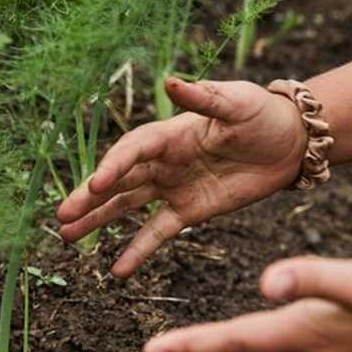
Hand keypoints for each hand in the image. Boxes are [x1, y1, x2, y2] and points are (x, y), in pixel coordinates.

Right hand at [56, 78, 307, 276]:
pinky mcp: (189, 210)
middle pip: (118, 180)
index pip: (132, 150)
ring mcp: (173, 187)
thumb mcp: (236, 102)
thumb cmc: (261, 113)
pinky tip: (118, 270)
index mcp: (169, 133)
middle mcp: (163, 160)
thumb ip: (203, 98)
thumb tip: (170, 80)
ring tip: (67, 237)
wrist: (290, 142)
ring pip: (126, 205)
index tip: (95, 185)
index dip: (113, 166)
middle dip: (89, 198)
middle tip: (62, 215)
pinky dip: (138, 250)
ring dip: (98, 220)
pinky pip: (157, 232)